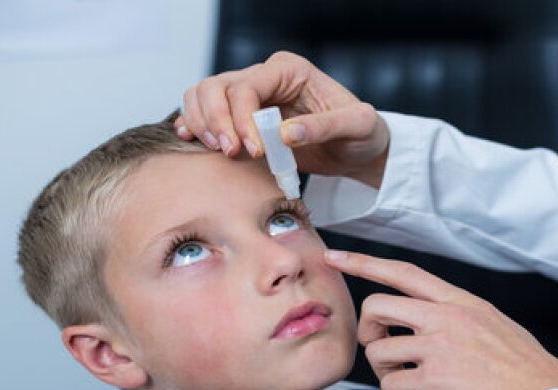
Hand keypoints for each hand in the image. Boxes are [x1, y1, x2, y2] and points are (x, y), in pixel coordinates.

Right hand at [177, 51, 389, 187]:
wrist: (357, 150)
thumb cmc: (361, 134)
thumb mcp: (357, 127)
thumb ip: (324, 127)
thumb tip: (285, 134)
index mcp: (288, 70)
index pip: (247, 86)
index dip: (242, 119)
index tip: (254, 150)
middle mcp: (264, 77)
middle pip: (216, 87)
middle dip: (216, 120)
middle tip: (230, 152)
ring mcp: (250, 97)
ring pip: (203, 96)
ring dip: (201, 122)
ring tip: (219, 151)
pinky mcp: (242, 119)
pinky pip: (205, 114)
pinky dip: (195, 126)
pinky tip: (197, 143)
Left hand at [324, 250, 557, 389]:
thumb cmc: (522, 368)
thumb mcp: (492, 324)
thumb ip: (456, 317)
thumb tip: (425, 325)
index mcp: (459, 300)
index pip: (403, 271)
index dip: (365, 263)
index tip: (334, 257)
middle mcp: (445, 315)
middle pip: (375, 307)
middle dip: (370, 333)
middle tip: (387, 354)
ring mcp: (438, 345)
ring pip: (378, 351)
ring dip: (389, 374)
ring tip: (416, 387)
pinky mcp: (434, 377)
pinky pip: (391, 385)